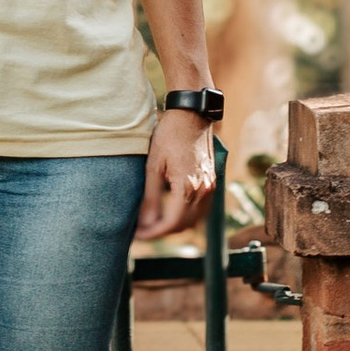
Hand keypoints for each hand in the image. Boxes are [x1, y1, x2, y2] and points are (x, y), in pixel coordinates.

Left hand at [138, 108, 215, 244]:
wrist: (192, 115)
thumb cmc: (169, 135)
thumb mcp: (153, 166)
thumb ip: (150, 197)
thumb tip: (145, 222)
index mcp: (188, 188)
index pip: (171, 224)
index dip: (153, 233)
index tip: (137, 235)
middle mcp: (204, 191)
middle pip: (184, 226)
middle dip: (162, 231)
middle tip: (142, 230)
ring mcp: (211, 186)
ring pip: (195, 220)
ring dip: (175, 225)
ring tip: (153, 222)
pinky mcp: (212, 181)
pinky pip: (201, 209)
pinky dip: (186, 215)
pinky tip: (170, 211)